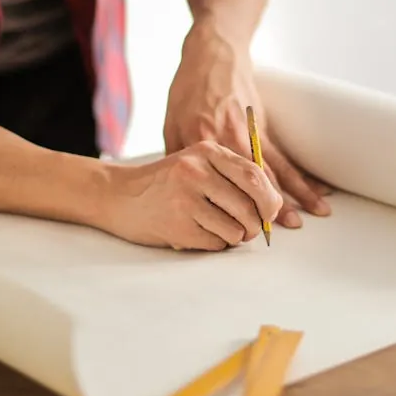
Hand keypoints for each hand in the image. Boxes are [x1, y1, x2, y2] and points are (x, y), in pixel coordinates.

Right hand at [99, 141, 282, 250]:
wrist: (118, 195)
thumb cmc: (168, 183)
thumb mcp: (198, 164)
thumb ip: (233, 176)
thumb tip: (276, 206)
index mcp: (207, 151)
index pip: (255, 175)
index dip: (271, 199)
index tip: (270, 213)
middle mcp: (196, 171)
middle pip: (250, 205)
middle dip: (256, 224)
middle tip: (249, 229)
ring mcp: (185, 199)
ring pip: (236, 229)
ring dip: (234, 237)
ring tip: (218, 229)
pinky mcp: (177, 225)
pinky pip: (216, 243)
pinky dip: (215, 244)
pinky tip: (199, 233)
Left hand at [163, 24, 331, 229]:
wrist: (212, 55)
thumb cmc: (187, 90)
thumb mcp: (171, 124)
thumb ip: (178, 159)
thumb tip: (180, 192)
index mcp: (202, 142)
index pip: (217, 183)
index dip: (230, 207)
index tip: (239, 230)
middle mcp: (228, 140)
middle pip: (252, 180)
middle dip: (269, 207)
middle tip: (284, 230)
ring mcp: (249, 133)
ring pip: (275, 171)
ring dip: (295, 194)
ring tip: (313, 215)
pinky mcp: (263, 127)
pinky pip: (285, 156)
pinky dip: (302, 174)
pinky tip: (318, 188)